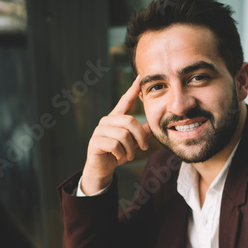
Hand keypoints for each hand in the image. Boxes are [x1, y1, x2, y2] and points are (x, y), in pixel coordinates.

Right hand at [81, 75, 151, 194]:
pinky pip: (115, 145)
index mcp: (116, 118)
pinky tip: (119, 157)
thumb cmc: (117, 154)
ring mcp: (99, 131)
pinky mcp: (95, 142)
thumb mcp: (132, 143)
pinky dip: (121, 154)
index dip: (132, 90)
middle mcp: (106, 121)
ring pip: (123, 134)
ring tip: (130, 155)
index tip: (139, 78)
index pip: (124, 101)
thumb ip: (141, 133)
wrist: (102, 169)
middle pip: (129, 121)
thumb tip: (152, 125)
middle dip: (140, 136)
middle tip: (144, 148)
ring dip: (131, 148)